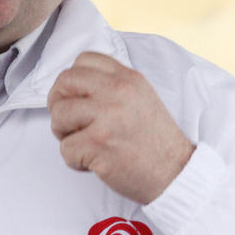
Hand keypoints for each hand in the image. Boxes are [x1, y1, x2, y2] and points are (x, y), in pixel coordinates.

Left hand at [47, 52, 194, 203]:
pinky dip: (74, 160)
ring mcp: (107, 116)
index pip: (84, 60)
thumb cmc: (154, 142)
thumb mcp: (141, 98)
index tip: (75, 99)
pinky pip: (65, 148)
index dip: (71, 81)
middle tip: (68, 123)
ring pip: (59, 115)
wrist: (177, 174)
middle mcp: (117, 91)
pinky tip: (93, 163)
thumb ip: (112, 85)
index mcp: (127, 78)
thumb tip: (73, 85)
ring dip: (64, 134)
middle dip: (57, 103)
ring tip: (84, 144)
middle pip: (64, 82)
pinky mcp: (99, 143)